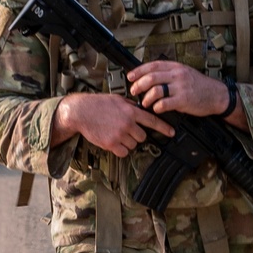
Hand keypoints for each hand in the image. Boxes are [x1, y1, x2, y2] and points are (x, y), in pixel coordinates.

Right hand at [52, 92, 174, 158]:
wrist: (81, 111)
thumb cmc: (98, 104)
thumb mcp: (118, 99)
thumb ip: (131, 106)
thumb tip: (141, 109)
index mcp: (131, 111)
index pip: (152, 120)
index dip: (164, 127)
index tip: (171, 133)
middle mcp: (127, 123)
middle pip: (142, 136)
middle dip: (136, 135)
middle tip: (125, 130)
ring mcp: (120, 134)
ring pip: (133, 145)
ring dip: (127, 142)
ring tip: (115, 133)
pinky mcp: (111, 144)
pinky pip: (124, 152)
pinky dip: (120, 149)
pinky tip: (113, 141)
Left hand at [128, 60, 228, 117]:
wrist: (216, 94)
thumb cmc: (199, 85)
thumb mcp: (184, 72)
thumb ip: (169, 73)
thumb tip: (149, 76)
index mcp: (176, 67)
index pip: (153, 65)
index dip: (139, 70)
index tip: (130, 77)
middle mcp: (177, 75)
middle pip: (152, 77)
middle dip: (139, 85)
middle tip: (134, 91)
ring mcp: (181, 87)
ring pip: (156, 90)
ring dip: (147, 98)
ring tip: (145, 103)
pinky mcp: (184, 100)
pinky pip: (165, 104)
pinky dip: (157, 107)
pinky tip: (156, 109)